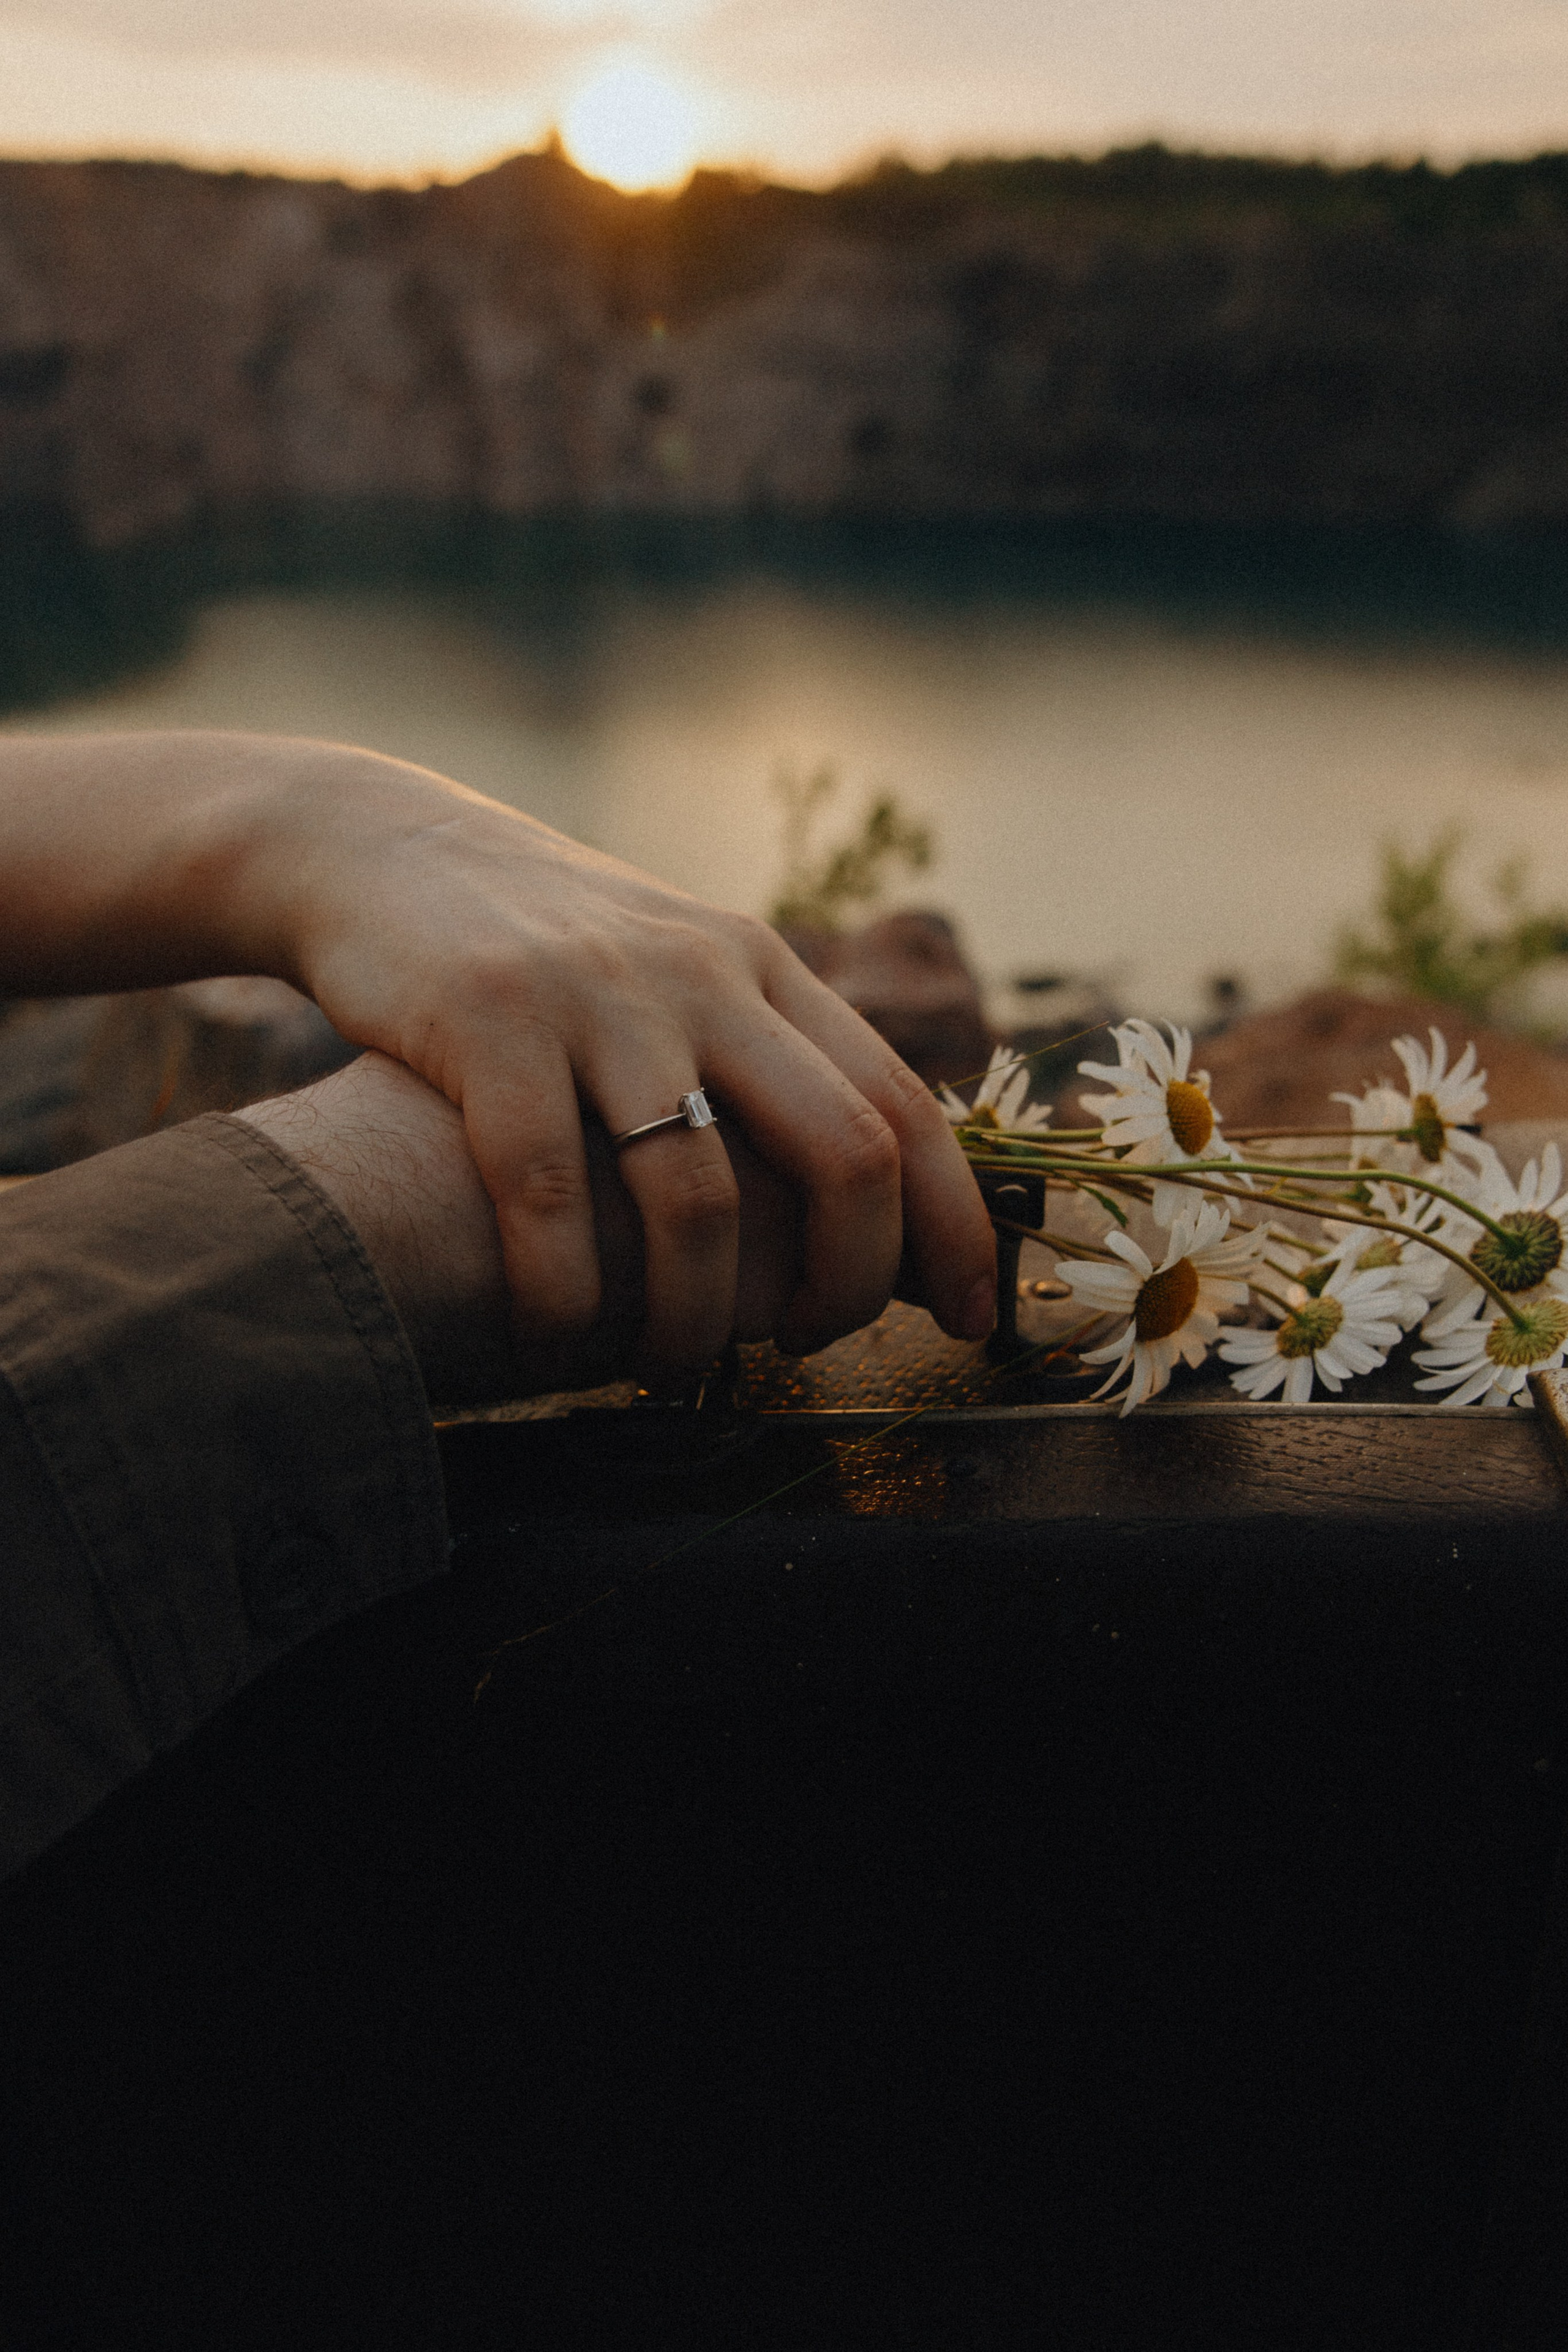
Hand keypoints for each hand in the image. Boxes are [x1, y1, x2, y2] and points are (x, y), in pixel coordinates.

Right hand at [266, 754, 995, 1374]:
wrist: (374, 846)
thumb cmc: (539, 952)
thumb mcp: (674, 972)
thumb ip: (760, 1060)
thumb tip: (860, 1200)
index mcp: (762, 969)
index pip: (903, 1108)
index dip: (953, 1228)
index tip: (973, 1318)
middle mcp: (702, 976)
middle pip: (843, 1154)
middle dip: (848, 1285)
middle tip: (805, 1350)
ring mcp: (596, 997)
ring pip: (695, 1199)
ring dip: (694, 1320)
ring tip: (665, 1371)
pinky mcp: (486, 1021)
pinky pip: (549, 1198)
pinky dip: (560, 1299)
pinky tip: (548, 1347)